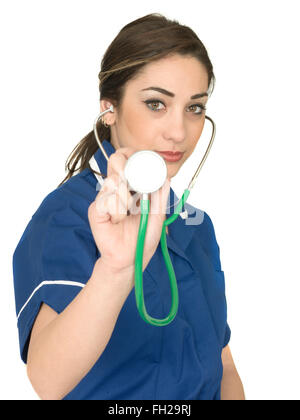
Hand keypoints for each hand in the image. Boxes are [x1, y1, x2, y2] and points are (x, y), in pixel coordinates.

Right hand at [88, 147, 169, 274]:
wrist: (131, 259)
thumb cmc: (142, 238)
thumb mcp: (157, 215)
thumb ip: (160, 197)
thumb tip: (166, 178)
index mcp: (130, 187)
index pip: (126, 160)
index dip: (131, 153)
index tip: (141, 157)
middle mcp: (115, 189)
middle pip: (115, 161)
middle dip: (127, 167)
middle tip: (137, 185)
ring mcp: (104, 198)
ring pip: (114, 181)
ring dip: (127, 199)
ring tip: (129, 214)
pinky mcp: (95, 210)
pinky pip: (107, 199)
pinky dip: (117, 210)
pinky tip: (118, 221)